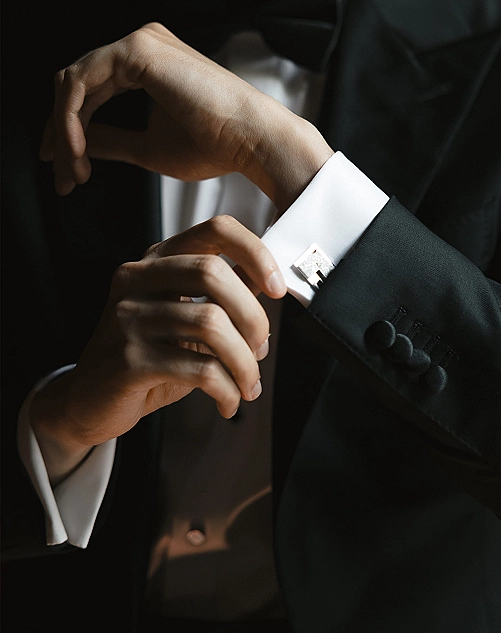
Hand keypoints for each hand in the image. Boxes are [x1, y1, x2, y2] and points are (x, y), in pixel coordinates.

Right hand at [30, 216, 286, 484]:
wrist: (91, 401)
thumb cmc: (148, 357)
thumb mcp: (185, 318)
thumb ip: (222, 296)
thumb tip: (270, 282)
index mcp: (157, 260)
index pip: (215, 230)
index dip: (255, 253)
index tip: (277, 288)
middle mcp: (138, 279)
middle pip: (214, 272)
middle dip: (253, 316)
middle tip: (261, 348)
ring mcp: (129, 317)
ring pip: (211, 324)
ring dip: (244, 363)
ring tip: (248, 385)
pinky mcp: (130, 359)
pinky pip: (199, 369)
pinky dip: (226, 389)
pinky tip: (228, 402)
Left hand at [41, 23, 332, 210]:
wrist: (252, 140)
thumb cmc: (215, 147)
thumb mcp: (148, 148)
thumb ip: (112, 141)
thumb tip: (77, 145)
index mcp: (146, 63)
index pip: (89, 91)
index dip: (67, 131)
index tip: (66, 172)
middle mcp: (141, 44)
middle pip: (76, 87)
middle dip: (60, 135)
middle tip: (62, 179)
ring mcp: (139, 42)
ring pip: (72, 85)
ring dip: (64, 132)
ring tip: (73, 173)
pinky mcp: (137, 49)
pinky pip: (81, 83)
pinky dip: (71, 120)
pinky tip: (79, 151)